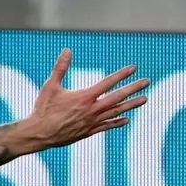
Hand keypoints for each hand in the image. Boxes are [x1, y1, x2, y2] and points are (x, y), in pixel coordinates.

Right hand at [13, 49, 149, 153]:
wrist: (38, 134)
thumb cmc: (43, 109)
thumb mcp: (51, 86)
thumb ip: (61, 68)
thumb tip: (67, 50)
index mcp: (84, 97)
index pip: (108, 83)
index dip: (121, 75)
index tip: (133, 68)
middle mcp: (91, 110)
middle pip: (118, 97)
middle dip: (133, 89)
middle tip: (146, 82)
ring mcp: (91, 122)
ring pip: (116, 112)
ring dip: (131, 105)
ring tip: (144, 99)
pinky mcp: (88, 132)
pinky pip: (107, 126)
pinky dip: (117, 122)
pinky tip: (126, 119)